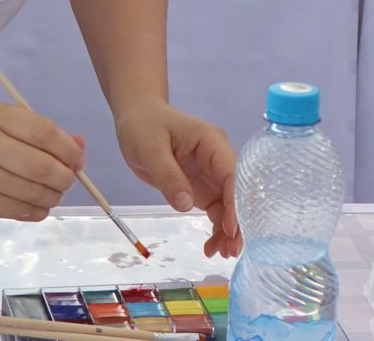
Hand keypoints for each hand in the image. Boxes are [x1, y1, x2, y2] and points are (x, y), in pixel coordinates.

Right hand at [0, 102, 84, 220]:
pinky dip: (35, 211)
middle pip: (41, 166)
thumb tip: (80, 147)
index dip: (68, 150)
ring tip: (51, 195)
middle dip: (64, 178)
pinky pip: (16, 210)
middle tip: (66, 182)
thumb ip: (37, 134)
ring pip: (31, 192)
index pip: (44, 132)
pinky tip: (36, 206)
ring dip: (51, 198)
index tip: (78, 161)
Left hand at [114, 100, 241, 257]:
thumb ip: (169, 176)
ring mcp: (212, 174)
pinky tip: (211, 247)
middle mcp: (218, 159)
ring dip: (227, 230)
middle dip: (236, 221)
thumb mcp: (151, 149)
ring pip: (228, 206)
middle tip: (231, 250)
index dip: (235, 201)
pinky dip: (215, 229)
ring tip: (221, 254)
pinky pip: (215, 211)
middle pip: (235, 193)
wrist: (137, 119)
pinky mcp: (202, 187)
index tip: (231, 228)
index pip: (231, 173)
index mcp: (212, 142)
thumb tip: (186, 204)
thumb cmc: (144, 125)